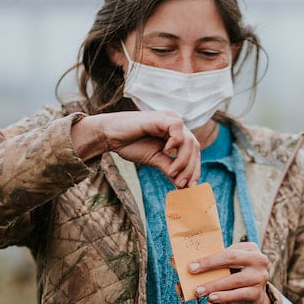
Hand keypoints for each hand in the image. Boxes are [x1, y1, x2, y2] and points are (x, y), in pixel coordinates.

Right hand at [70, 110, 200, 187]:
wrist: (108, 135)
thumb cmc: (130, 144)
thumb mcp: (154, 159)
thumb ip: (170, 168)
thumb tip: (183, 185)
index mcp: (175, 133)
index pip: (193, 150)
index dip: (194, 168)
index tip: (190, 186)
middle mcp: (175, 124)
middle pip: (194, 146)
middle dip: (191, 167)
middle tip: (182, 183)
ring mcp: (169, 119)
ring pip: (189, 140)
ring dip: (183, 160)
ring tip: (172, 172)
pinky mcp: (161, 117)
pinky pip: (177, 128)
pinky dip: (176, 142)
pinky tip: (166, 151)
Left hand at [189, 242, 273, 303]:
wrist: (253, 295)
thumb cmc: (237, 275)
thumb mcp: (232, 265)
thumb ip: (218, 261)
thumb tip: (193, 264)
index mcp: (250, 248)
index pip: (228, 251)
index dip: (209, 258)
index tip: (191, 265)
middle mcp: (259, 260)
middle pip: (232, 259)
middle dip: (210, 265)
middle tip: (192, 271)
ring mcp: (260, 277)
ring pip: (234, 280)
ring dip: (213, 285)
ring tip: (198, 291)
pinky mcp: (257, 293)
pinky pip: (238, 294)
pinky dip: (223, 296)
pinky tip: (211, 297)